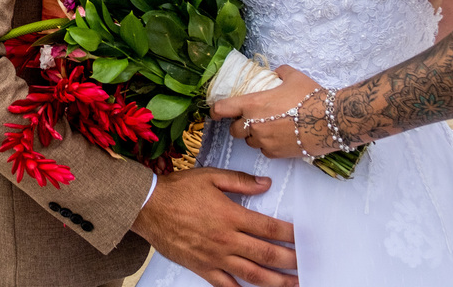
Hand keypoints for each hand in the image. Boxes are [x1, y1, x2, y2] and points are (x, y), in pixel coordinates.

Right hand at [132, 168, 296, 286]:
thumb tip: (266, 184)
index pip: (270, 228)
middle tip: (305, 264)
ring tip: (293, 284)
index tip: (303, 238)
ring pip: (253, 275)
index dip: (290, 234)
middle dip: (290, 261)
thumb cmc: (177, 190)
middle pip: (267, 254)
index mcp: (231, 215)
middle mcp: (227, 239)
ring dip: (276, 282)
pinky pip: (226, 286)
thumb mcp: (210, 176)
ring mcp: (215, 257)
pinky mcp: (202, 268)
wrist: (147, 207)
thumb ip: (240, 181)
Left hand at [212, 66, 330, 157]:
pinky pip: (264, 150)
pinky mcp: (276, 153)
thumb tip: (277, 72)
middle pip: (234, 130)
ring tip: (267, 128)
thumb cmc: (311, 96)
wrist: (331, 120)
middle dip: (239, 125)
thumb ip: (280, 73)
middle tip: (250, 119)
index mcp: (252, 104)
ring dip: (253, 136)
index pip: (222, 109)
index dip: (216, 110)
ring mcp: (264, 141)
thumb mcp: (293, 77)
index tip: (216, 111)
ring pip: (249, 142)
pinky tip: (279, 138)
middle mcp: (253, 124)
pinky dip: (268, 145)